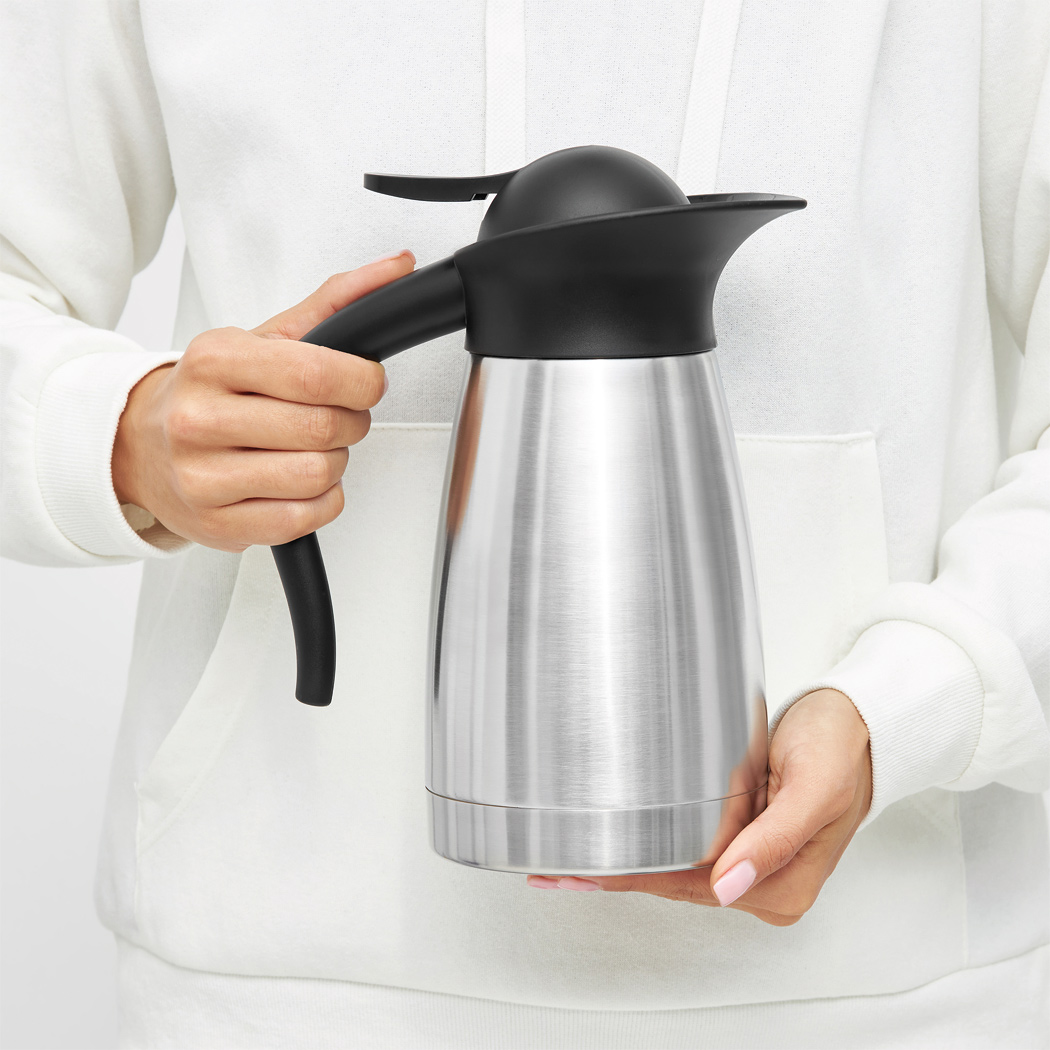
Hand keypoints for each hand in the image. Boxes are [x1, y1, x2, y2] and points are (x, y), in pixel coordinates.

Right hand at [112, 251, 414, 550]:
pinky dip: (322, 500)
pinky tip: (299, 481)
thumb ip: (334, 303)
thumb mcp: (263, 337)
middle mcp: (200, 418)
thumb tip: (397, 267)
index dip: (363, 382)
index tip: (366, 383)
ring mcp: (204, 477)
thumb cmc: (212, 391)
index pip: (316, 374)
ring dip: (336, 463)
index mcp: (215, 360)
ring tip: (312, 448)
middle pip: (324, 428)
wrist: (140, 445)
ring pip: (319, 475)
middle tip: (339, 416)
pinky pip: (306, 518)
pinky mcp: (218, 523)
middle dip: (352, 423)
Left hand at [528, 689, 871, 925]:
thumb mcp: (812, 787)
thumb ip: (773, 839)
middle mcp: (765, 884)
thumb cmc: (842, 747)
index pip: (693, 887)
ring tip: (577, 855)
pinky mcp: (744, 837)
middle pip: (678, 884)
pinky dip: (653, 844)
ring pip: (679, 869)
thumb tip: (728, 885)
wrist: (860, 721)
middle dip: (623, 874)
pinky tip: (621, 839)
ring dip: (632, 861)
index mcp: (783, 886)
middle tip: (561, 863)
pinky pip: (690, 848)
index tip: (589, 870)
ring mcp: (753, 863)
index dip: (637, 878)